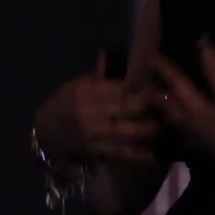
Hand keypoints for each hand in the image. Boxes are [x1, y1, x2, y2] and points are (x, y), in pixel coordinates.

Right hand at [35, 50, 158, 163]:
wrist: (45, 133)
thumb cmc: (63, 103)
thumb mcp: (76, 84)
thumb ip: (100, 77)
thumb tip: (120, 60)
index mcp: (86, 94)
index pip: (118, 89)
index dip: (141, 87)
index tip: (158, 84)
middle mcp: (90, 115)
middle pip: (127, 109)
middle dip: (150, 106)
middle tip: (168, 102)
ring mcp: (94, 135)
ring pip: (127, 132)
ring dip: (148, 129)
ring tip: (165, 123)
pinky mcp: (96, 152)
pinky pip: (120, 153)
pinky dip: (137, 154)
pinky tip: (153, 154)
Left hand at [150, 37, 214, 183]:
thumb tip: (202, 43)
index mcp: (192, 107)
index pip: (174, 84)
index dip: (164, 69)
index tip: (152, 57)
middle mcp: (186, 121)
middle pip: (165, 104)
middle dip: (154, 91)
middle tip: (143, 82)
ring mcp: (191, 135)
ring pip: (169, 118)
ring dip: (160, 108)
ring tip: (153, 100)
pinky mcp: (198, 144)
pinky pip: (178, 130)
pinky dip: (172, 123)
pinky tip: (176, 124)